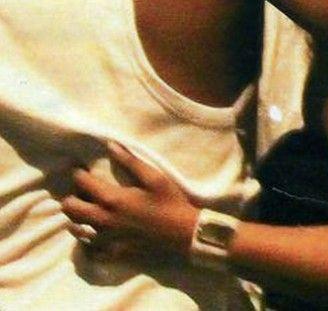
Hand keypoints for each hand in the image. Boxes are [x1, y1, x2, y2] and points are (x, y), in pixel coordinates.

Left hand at [62, 142, 198, 257]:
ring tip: (88, 208)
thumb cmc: (170, 202)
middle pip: (70, 207)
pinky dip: (87, 239)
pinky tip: (94, 232)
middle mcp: (103, 220)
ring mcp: (106, 240)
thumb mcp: (154, 177)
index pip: (82, 182)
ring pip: (76, 229)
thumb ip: (130, 161)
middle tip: (83, 190)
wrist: (184, 236)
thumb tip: (110, 145)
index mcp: (113, 199)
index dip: (78, 172)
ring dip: (77, 217)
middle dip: (72, 195)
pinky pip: (88, 249)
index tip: (82, 168)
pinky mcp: (112, 254)